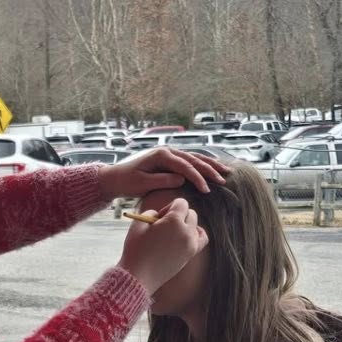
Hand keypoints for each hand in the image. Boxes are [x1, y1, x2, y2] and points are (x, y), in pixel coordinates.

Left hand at [105, 146, 228, 200]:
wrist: (115, 178)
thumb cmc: (127, 182)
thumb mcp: (142, 183)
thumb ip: (162, 180)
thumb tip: (182, 179)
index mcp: (161, 155)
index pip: (185, 166)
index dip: (197, 178)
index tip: (207, 190)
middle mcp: (167, 151)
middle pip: (193, 159)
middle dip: (210, 169)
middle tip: (223, 180)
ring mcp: (169, 154)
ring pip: (194, 158)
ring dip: (210, 165)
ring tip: (226, 171)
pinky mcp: (170, 160)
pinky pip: (190, 161)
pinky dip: (203, 164)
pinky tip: (213, 168)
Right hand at [120, 195, 206, 294]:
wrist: (138, 276)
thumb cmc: (136, 250)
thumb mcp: (138, 224)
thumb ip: (150, 212)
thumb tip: (159, 215)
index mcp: (174, 221)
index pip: (181, 203)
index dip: (170, 206)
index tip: (159, 217)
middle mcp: (186, 231)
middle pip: (190, 214)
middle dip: (178, 215)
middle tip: (163, 225)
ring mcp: (191, 244)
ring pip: (196, 225)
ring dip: (186, 225)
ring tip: (172, 233)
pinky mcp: (191, 255)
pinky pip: (202, 239)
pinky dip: (197, 234)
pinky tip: (186, 236)